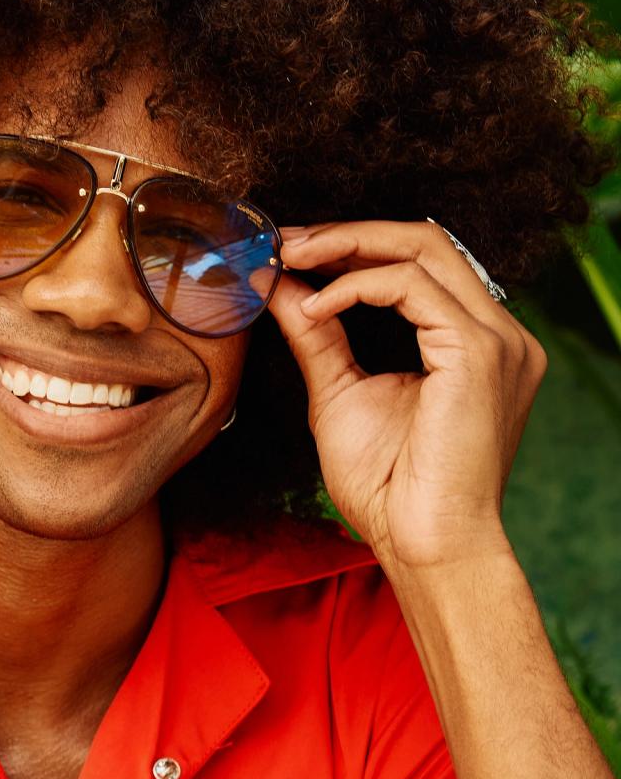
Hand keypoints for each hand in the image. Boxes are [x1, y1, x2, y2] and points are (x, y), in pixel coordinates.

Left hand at [267, 218, 546, 573]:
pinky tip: (314, 308)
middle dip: (348, 234)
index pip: (421, 264)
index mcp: (474, 343)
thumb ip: (317, 335)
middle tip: (286, 242)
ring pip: (423, 249)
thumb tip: (280, 284)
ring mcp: (497, 340)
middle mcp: (499, 334)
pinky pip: (411, 287)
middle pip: (426, 241)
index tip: (294, 250)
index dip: (355, 246)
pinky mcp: (478, 352)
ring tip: (291, 259)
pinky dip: (354, 287)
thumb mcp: (339, 393)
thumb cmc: (388, 488)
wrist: (422, 544)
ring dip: (347, 246)